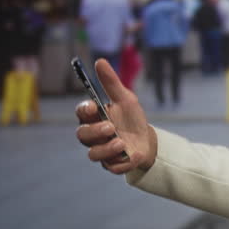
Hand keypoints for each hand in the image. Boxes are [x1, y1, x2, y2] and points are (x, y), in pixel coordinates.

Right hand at [75, 59, 156, 174]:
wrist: (148, 139)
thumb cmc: (132, 117)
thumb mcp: (125, 99)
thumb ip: (112, 83)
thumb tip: (100, 61)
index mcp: (93, 117)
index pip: (81, 113)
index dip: (84, 111)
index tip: (94, 107)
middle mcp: (93, 135)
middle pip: (82, 135)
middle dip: (95, 132)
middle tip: (111, 127)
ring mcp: (101, 151)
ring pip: (93, 154)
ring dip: (107, 149)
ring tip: (122, 142)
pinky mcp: (112, 165)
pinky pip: (112, 167)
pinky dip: (123, 162)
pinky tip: (134, 155)